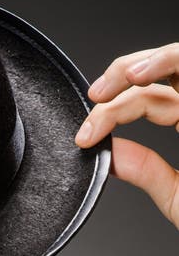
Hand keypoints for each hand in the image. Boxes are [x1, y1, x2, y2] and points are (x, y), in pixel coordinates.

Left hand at [75, 42, 178, 229]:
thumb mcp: (177, 194)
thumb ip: (145, 170)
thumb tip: (107, 154)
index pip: (151, 99)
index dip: (114, 107)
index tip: (85, 132)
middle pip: (168, 67)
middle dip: (125, 72)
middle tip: (96, 96)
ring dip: (150, 61)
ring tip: (122, 80)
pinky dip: (168, 64)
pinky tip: (141, 77)